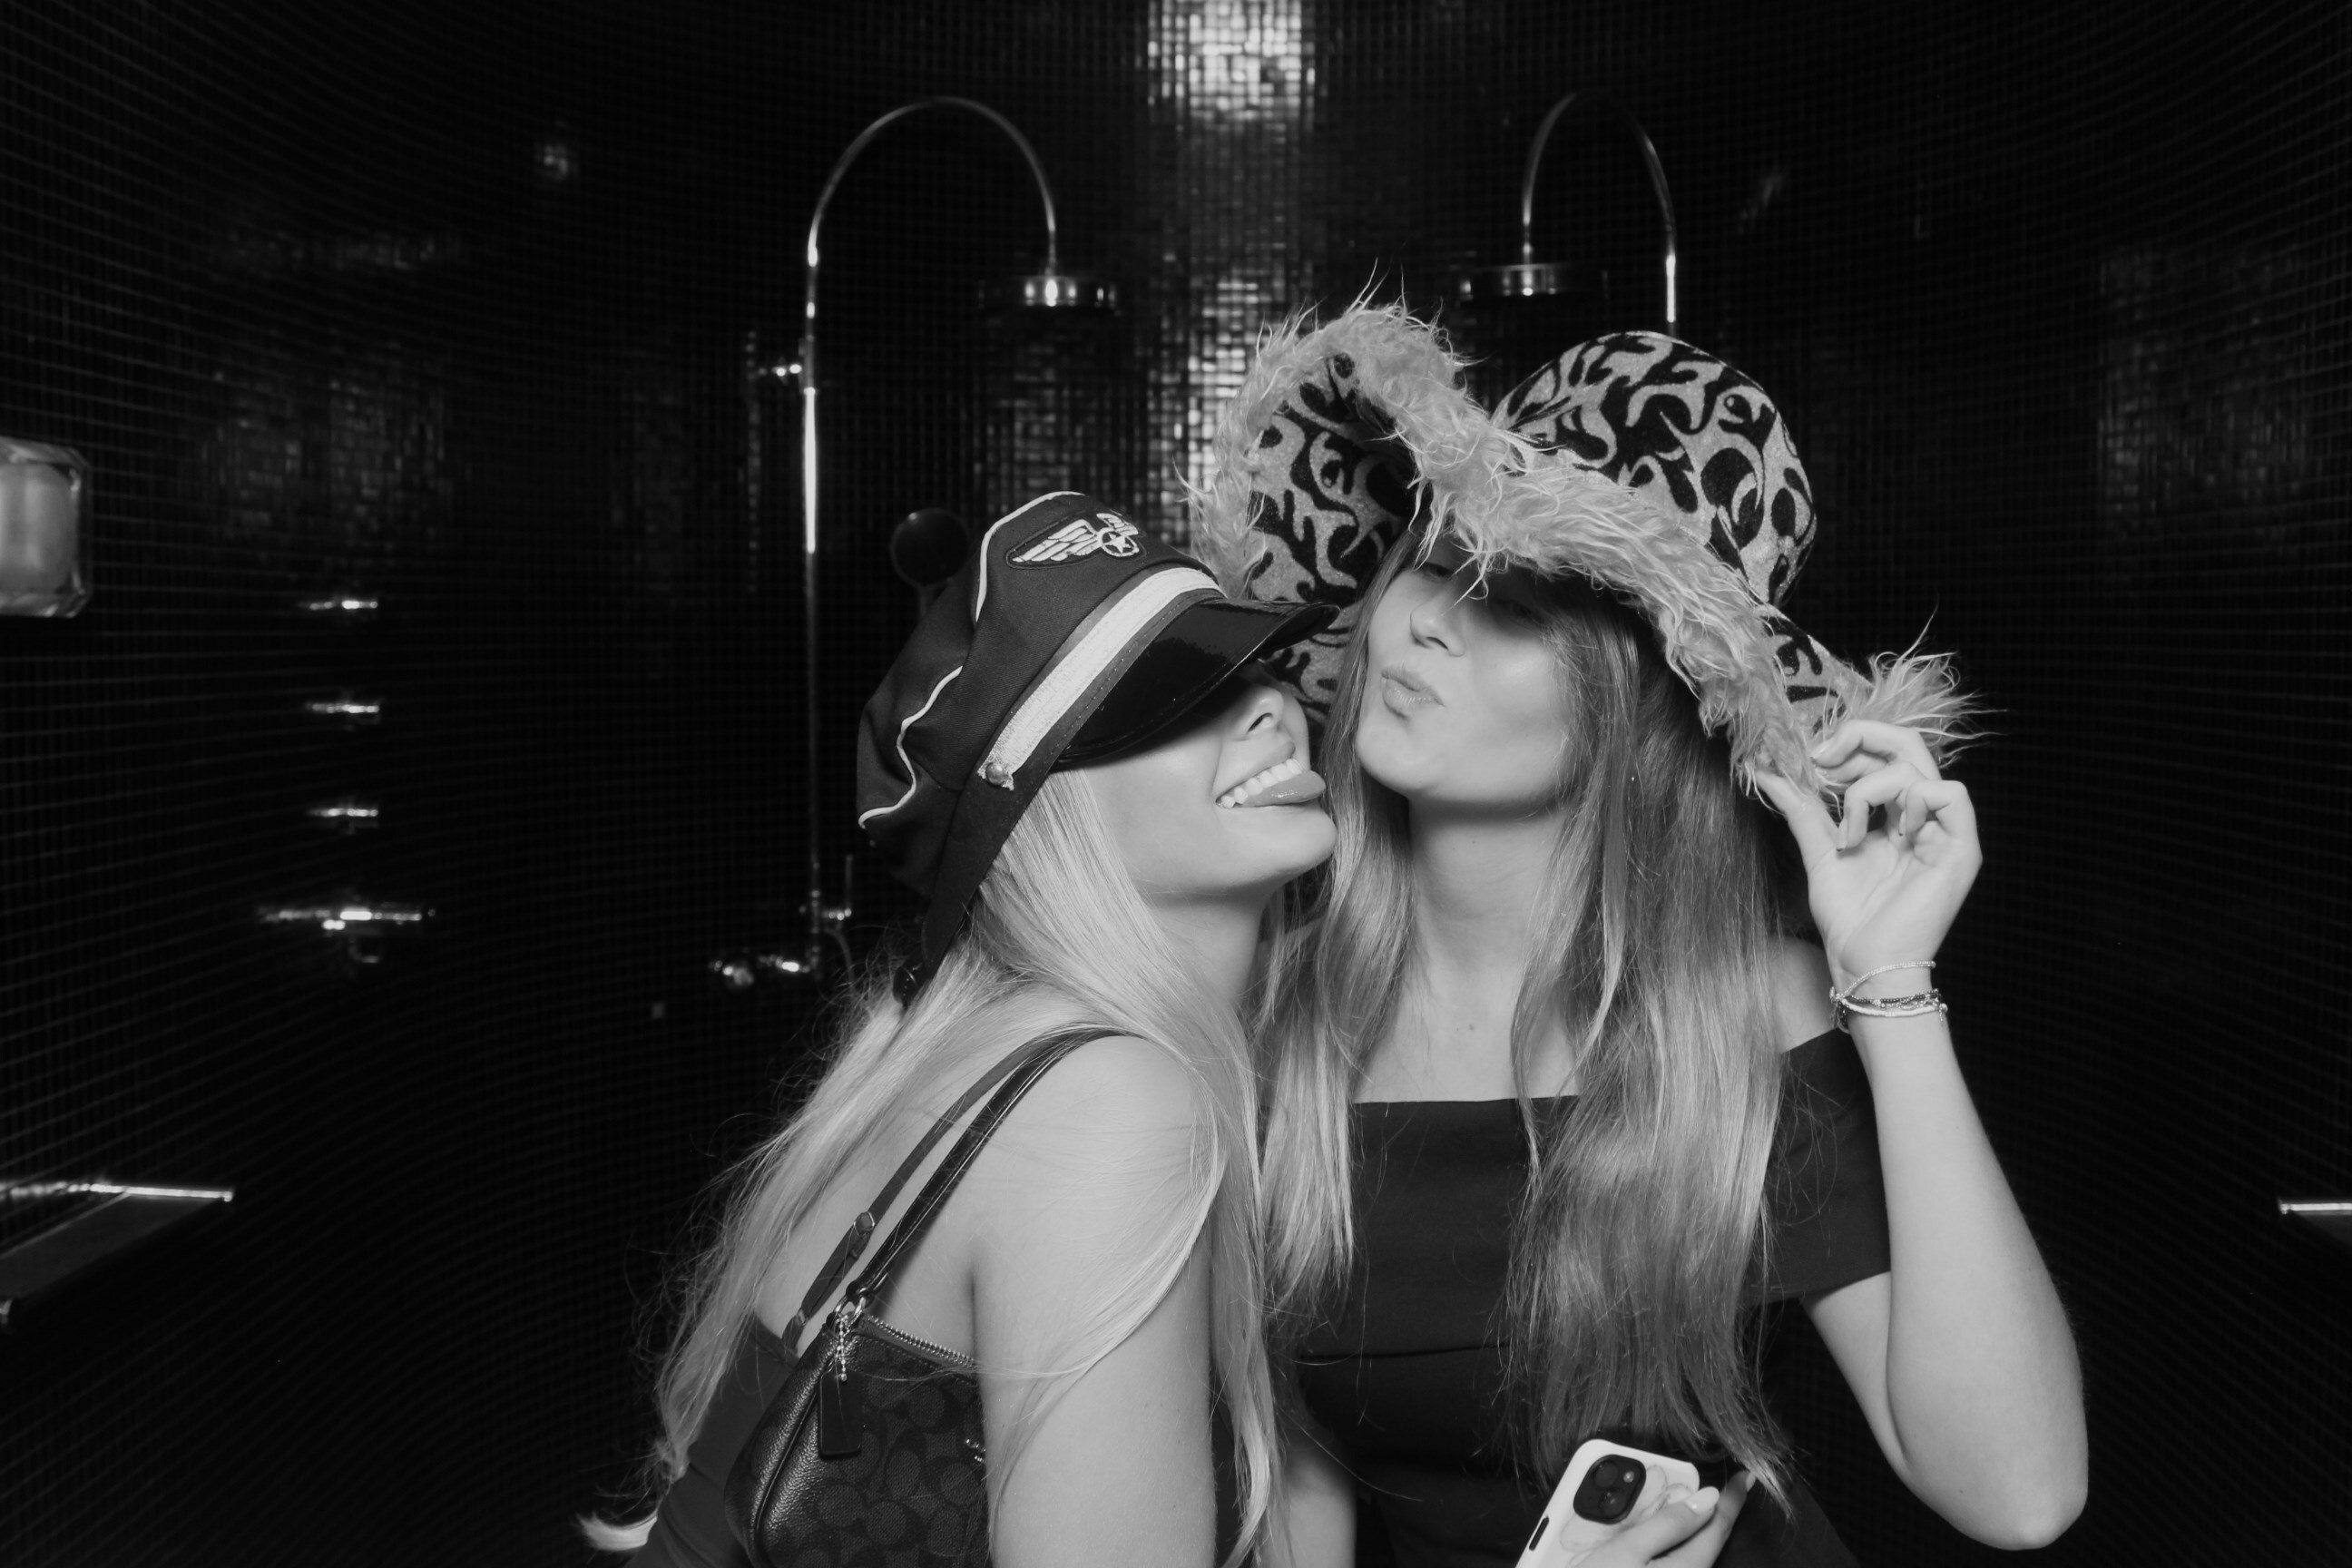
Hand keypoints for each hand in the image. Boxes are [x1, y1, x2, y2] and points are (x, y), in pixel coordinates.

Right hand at [1568, 1472, 1752, 1566]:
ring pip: (1694, 1559)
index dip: (1733, 1501)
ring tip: (1684, 1513)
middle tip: (1710, 1491)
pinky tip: (1663, 1543)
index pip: (1718, 1528)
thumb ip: (1669, 1524)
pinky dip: (1677, 1551)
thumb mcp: (1627, 1550)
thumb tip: (1708, 1498)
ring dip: (1692, 1535)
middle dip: (1712, 1516)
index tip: (1746, 1478)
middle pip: (1709, 1545)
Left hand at [1756, 721, 1981, 987]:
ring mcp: (1944, 832)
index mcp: (1895, 814)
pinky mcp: (1959, 850)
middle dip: (1860, 738)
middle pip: (1908, 744)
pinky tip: (1889, 832)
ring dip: (1867, 790)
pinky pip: (1951, 794)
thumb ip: (1800, 806)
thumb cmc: (1849, 917)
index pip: (1885, 751)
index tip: (1810, 758)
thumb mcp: (1819, 849)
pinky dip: (1912, 800)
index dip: (1850, 742)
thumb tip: (1765, 768)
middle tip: (1821, 760)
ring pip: (1917, 767)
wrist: (1862, 963)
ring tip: (1848, 833)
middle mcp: (1923, 817)